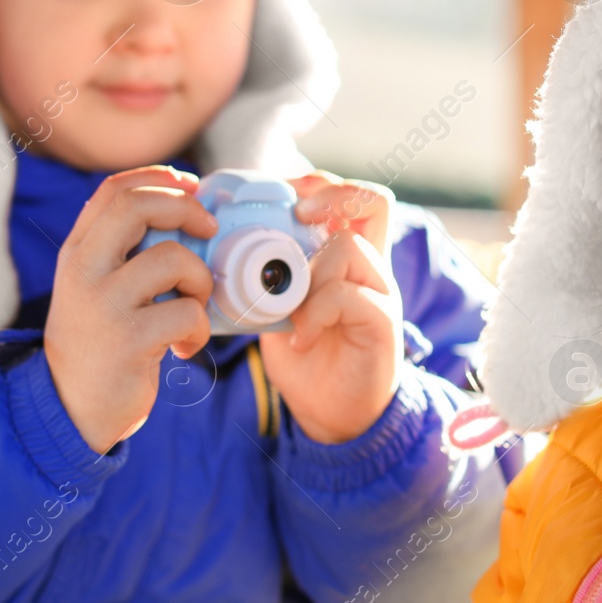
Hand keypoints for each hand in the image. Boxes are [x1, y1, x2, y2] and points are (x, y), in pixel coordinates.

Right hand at [42, 166, 217, 452]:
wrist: (70, 410)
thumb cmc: (98, 343)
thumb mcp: (94, 288)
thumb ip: (122, 252)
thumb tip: (185, 213)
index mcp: (77, 252)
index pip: (114, 190)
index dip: (159, 178)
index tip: (191, 187)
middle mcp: (84, 270)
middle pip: (138, 207)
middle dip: (186, 208)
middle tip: (209, 228)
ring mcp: (103, 304)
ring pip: (174, 259)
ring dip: (200, 281)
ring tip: (193, 307)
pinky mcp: (128, 339)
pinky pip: (186, 312)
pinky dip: (199, 328)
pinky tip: (183, 347)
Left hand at [258, 172, 402, 444]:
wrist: (335, 417)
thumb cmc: (307, 360)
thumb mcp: (279, 308)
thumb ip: (268, 277)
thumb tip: (219, 246)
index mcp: (349, 259)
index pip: (354, 198)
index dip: (323, 185)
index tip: (286, 197)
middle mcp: (371, 268)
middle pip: (371, 202)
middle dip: (326, 198)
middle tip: (294, 216)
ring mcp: (381, 294)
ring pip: (348, 249)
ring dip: (307, 272)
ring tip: (287, 306)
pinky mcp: (383, 324)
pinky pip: (350, 297)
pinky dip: (315, 312)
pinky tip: (299, 338)